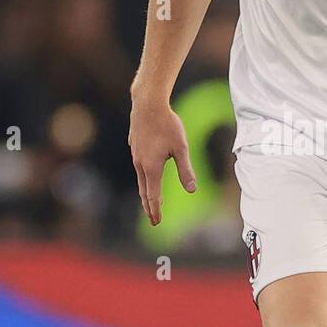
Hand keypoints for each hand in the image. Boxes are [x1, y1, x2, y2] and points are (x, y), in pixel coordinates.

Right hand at [128, 93, 195, 225]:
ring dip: (145, 193)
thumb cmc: (167, 124)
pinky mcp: (134, 147)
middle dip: (149, 206)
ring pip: (140, 179)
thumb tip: (192, 190)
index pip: (153, 195)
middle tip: (154, 220)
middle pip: (144, 191)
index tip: (158, 222)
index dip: (156, 210)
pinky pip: (138, 168)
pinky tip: (147, 176)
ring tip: (150, 202)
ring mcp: (135, 155)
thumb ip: (186, 170)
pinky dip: (143, 179)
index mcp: (152, 167)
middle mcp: (140, 164)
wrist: (147, 104)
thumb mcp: (181, 147)